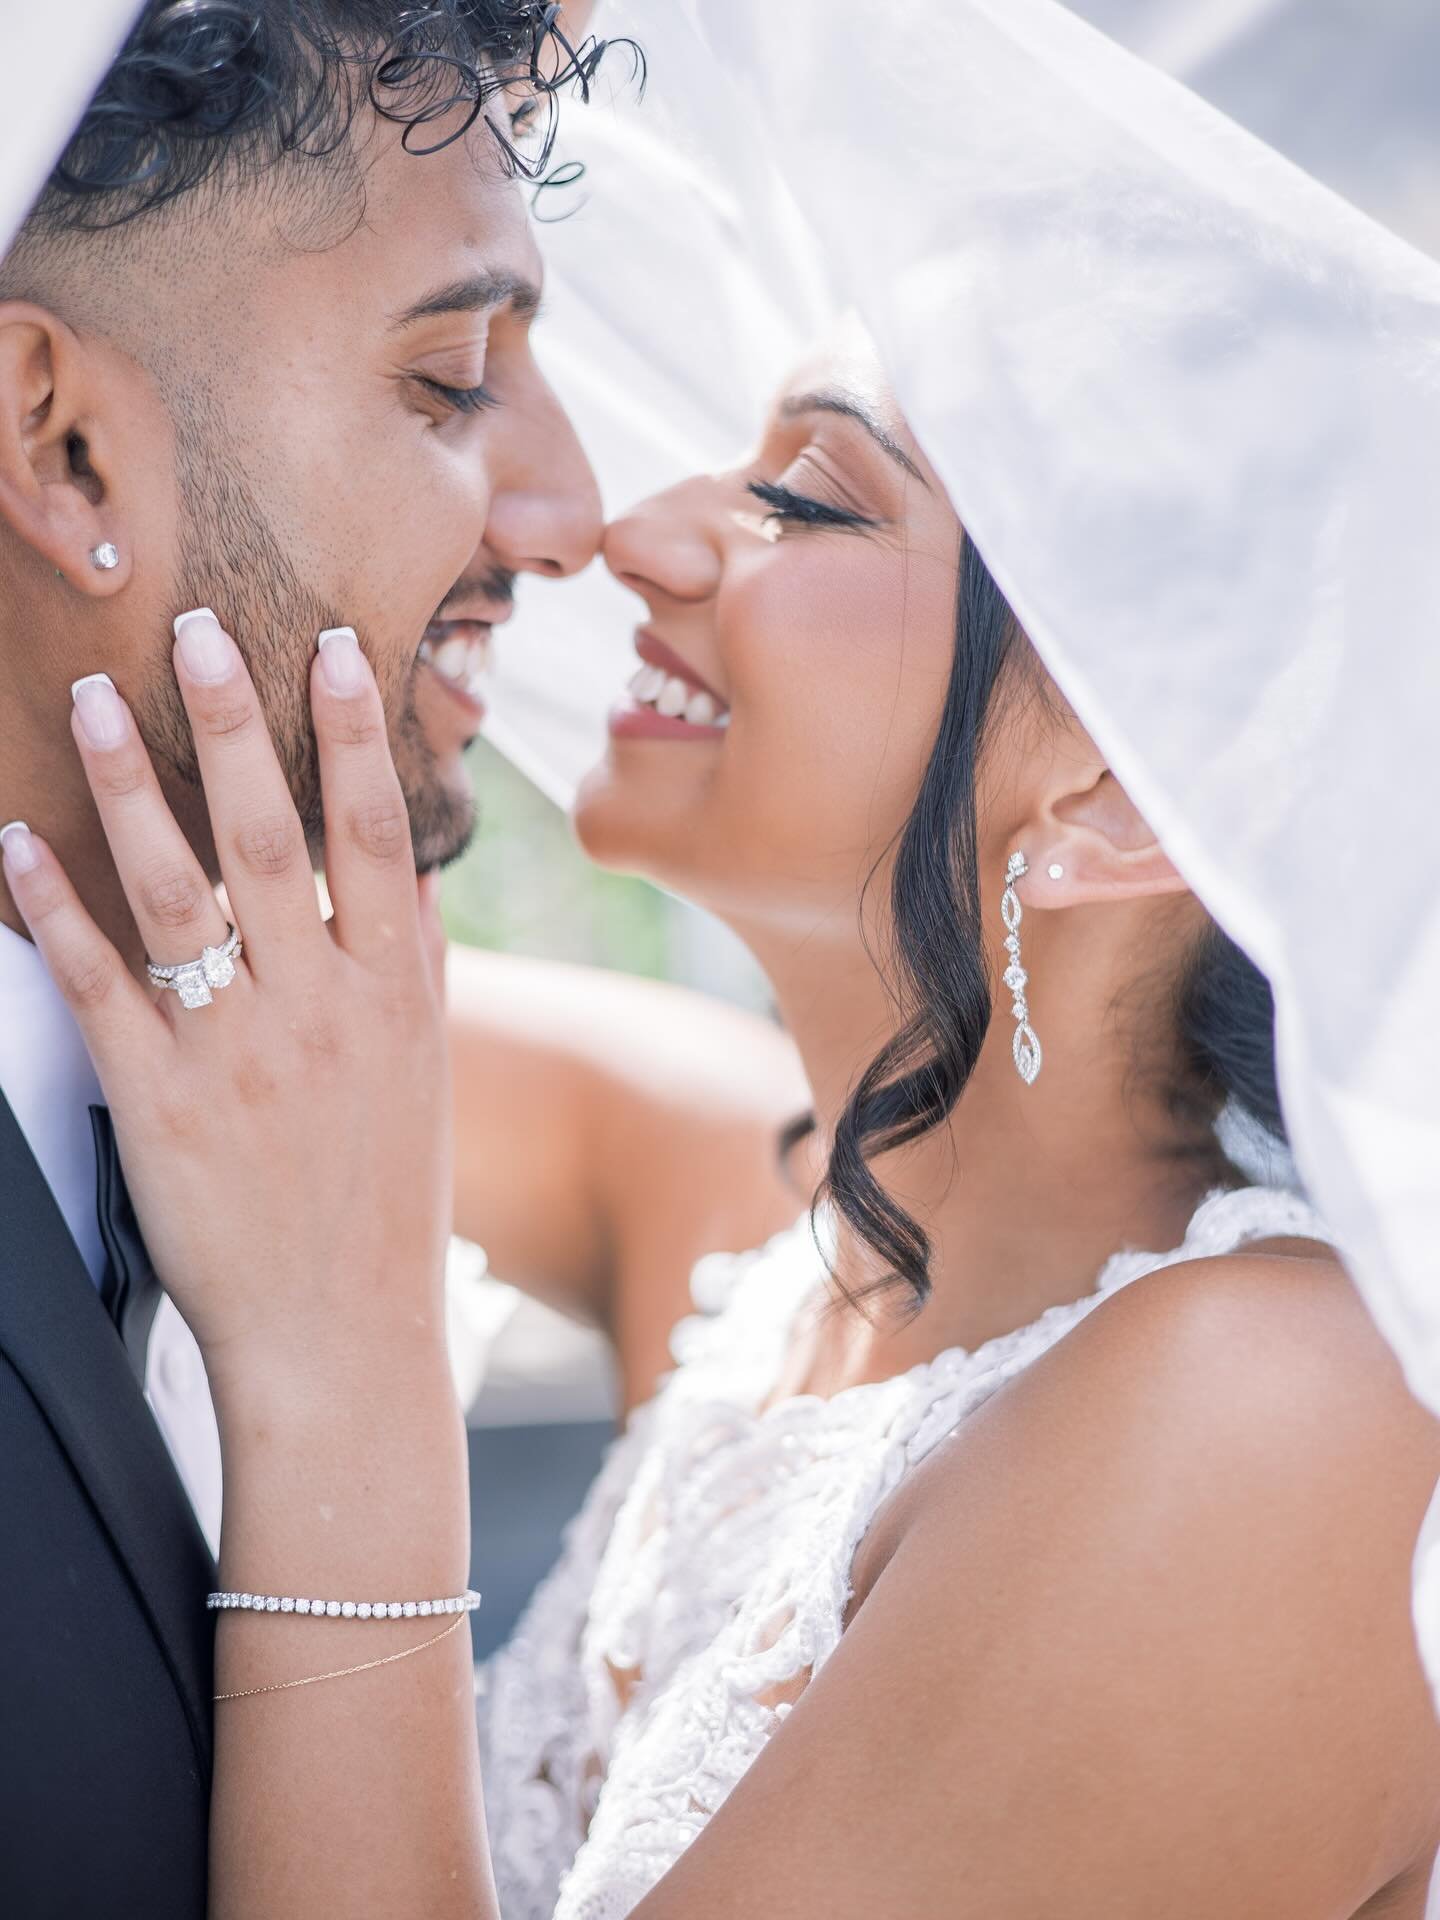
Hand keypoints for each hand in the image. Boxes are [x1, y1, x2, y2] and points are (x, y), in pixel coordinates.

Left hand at [1, 612, 451, 1407]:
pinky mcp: (161, 1103)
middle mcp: (320, 1008)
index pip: (378, 835)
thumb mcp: (423, 1074)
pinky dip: (53, 911)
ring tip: (99, 700)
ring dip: (133, 789)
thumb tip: (411, 868)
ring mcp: (238, 1052)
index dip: (353, 734)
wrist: (341, 1333)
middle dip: (236, 725)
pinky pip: (101, 986)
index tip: (330, 648)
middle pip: (271, 838)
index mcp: (396, 994)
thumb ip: (414, 966)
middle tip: (200, 629)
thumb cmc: (385, 1200)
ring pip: (178, 892)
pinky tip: (15, 846)